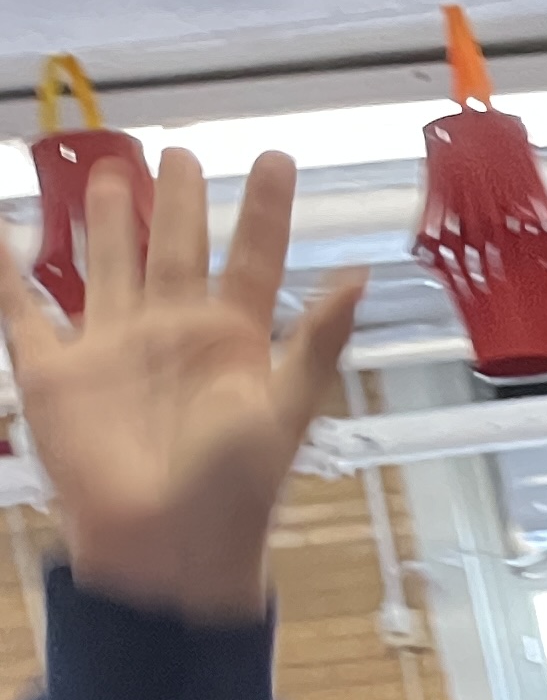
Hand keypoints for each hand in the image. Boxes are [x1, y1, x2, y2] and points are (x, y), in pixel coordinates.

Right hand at [1, 154, 362, 625]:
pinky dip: (5, 272)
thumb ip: (318, 341)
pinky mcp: (54, 373)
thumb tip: (359, 276)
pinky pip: (22, 311)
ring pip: (108, 265)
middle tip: (181, 153)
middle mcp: (172, 336)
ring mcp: (112, 349)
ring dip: (110, 222)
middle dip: (179, 203)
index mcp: (233, 343)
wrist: (166, 546)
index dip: (263, 212)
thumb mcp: (286, 408)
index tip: (275, 159)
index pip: (252, 259)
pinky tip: (0, 231)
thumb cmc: (234, 488)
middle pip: (176, 250)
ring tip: (112, 173)